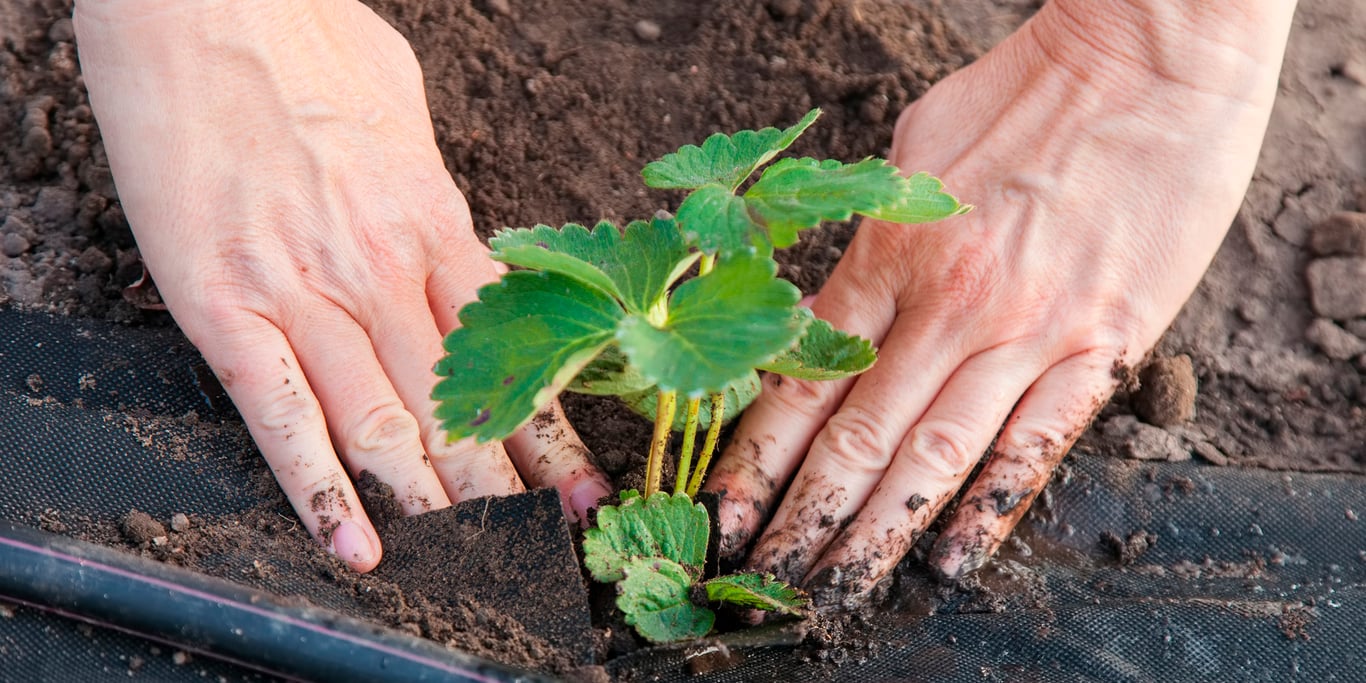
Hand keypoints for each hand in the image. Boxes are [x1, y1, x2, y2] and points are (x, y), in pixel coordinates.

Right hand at [74, 0, 610, 570]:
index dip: (553, 430)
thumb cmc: (305, 37)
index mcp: (435, 221)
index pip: (512, 351)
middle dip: (511, 488)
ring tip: (475, 565)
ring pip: (384, 424)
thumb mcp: (406, 112)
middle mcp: (381, 269)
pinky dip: (318, 490)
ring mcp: (302, 292)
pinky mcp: (223, 304)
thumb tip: (456, 241)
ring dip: (433, 504)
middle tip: (552, 546)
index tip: (584, 485)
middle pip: (460, 403)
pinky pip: (279, 415)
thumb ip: (435, 193)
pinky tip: (352, 543)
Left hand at [705, 0, 1294, 605]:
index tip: (725, 513)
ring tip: (835, 590)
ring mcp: (1027, 329)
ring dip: (878, 532)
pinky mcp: (1101, 343)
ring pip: (936, 454)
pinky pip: (1037, 443)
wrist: (1148, 60)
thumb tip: (826, 315)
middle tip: (763, 580)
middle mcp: (949, 303)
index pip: (804, 378)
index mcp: (890, 251)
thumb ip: (869, 245)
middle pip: (858, 435)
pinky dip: (992, 507)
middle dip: (803, 518)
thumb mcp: (909, 154)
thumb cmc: (1019, 95)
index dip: (756, 458)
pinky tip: (953, 558)